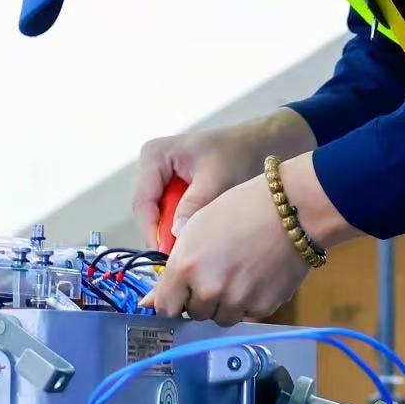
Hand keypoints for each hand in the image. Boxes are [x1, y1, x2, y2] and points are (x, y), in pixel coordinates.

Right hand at [133, 109, 314, 245]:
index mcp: (154, 155)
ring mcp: (160, 178)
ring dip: (175, 231)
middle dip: (164, 234)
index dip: (153, 231)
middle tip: (183, 258)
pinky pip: (171, 213)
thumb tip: (176, 235)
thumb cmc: (239, 154)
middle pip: (148, 211)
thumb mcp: (216, 180)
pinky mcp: (173, 189)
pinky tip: (199, 238)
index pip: (143, 202)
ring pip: (159, 215)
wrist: (261, 145)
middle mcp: (151, 166)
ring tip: (194, 249)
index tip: (168, 255)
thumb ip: (194, 206)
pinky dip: (183, 225)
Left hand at [146, 155, 356, 325]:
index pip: (165, 307)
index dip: (173, 300)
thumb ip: (174, 269)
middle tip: (216, 272)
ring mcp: (236, 302)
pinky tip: (257, 278)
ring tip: (238, 275)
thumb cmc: (240, 209)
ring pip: (220, 317)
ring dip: (223, 304)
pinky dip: (248, 303)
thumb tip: (150, 304)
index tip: (180, 293)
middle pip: (194, 313)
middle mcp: (208, 290)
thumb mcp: (196, 229)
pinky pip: (246, 315)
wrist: (291, 210)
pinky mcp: (263, 307)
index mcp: (185, 267)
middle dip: (199, 298)